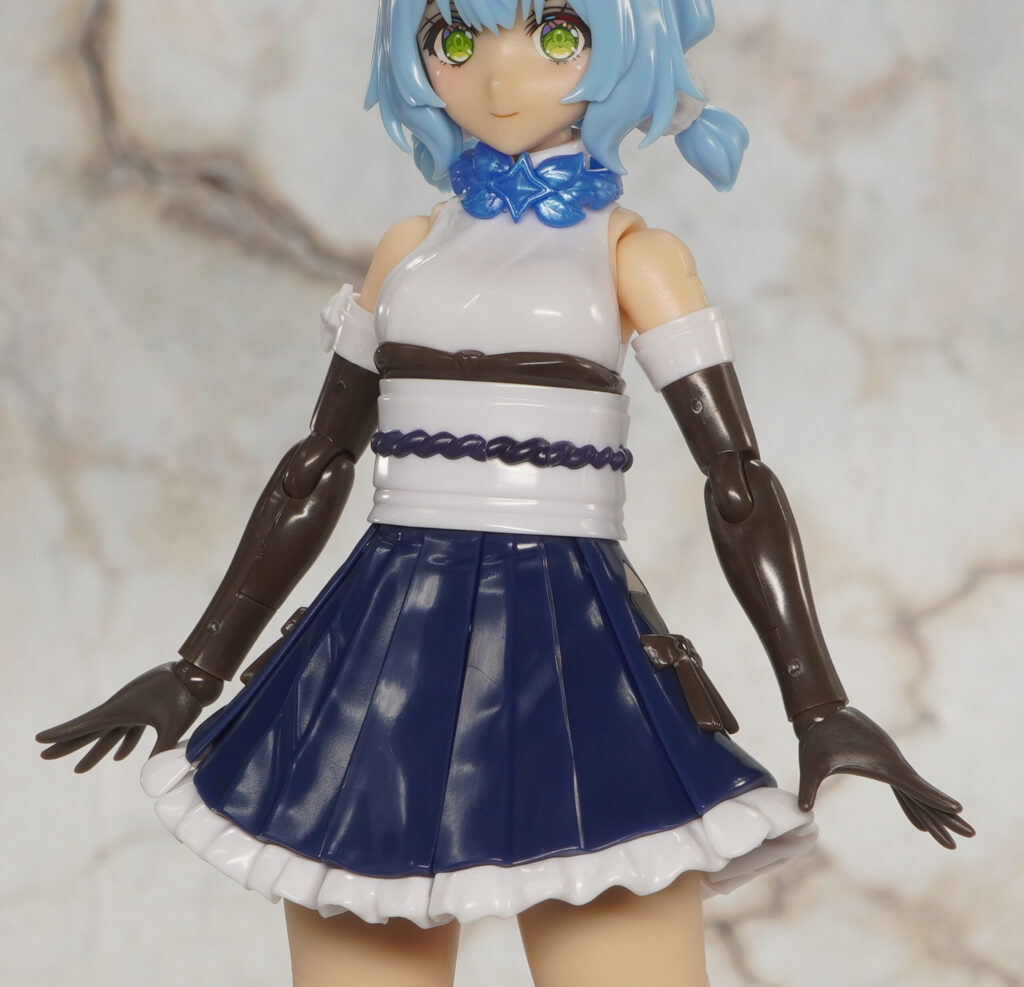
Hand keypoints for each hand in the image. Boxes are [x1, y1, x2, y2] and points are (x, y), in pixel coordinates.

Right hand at [36, 660, 221, 771]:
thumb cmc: (186, 697)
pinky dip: (122, 742)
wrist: (198, 676)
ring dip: (96, 751)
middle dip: (68, 745)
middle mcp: (121, 709)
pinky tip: (118, 757)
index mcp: (120, 711)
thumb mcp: (173, 726)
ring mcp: (134, 708)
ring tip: (79, 769)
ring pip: (109, 733)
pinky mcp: (148, 709)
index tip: (39, 740)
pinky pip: (129, 728)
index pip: (84, 726)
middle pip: (89, 731)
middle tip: (44, 756)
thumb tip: (153, 773)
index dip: (62, 734)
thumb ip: (161, 750)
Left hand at [795, 704, 974, 848]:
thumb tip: (802, 810)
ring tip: (957, 833)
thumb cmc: (816, 736)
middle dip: (946, 817)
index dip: (934, 799)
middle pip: (924, 795)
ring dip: (936, 813)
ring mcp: (891, 764)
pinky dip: (916, 805)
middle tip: (969, 835)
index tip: (957, 809)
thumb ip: (809, 787)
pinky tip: (921, 823)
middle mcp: (893, 765)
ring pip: (918, 793)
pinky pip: (905, 789)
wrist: (821, 713)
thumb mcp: (812, 762)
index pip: (914, 787)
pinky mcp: (884, 764)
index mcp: (883, 764)